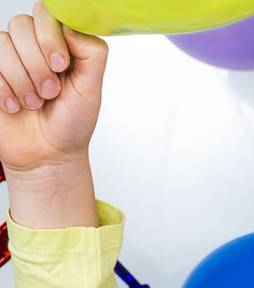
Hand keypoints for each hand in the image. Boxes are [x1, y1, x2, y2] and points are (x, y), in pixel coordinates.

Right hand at [0, 5, 105, 174]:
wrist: (48, 155)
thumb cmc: (71, 123)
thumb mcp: (91, 89)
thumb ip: (91, 54)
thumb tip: (71, 25)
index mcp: (58, 44)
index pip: (46, 14)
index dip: (50, 36)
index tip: (61, 65)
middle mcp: (30, 46)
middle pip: (21, 26)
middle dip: (37, 64)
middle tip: (51, 92)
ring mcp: (7, 59)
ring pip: (3, 44)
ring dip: (22, 80)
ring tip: (35, 103)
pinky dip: (4, 89)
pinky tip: (15, 107)